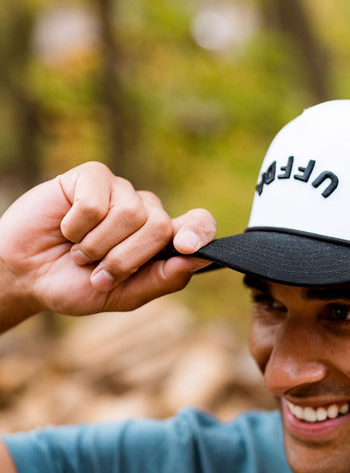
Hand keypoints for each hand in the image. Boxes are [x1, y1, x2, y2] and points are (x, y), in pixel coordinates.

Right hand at [0, 162, 215, 324]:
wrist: (26, 275)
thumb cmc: (74, 285)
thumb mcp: (123, 296)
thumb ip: (161, 280)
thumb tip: (198, 259)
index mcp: (159, 241)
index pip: (198, 224)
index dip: (200, 231)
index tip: (187, 247)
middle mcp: (144, 211)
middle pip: (159, 227)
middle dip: (126, 259)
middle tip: (99, 273)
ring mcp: (119, 191)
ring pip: (129, 213)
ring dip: (98, 245)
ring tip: (80, 253)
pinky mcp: (92, 176)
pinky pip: (97, 200)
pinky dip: (77, 226)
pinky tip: (66, 228)